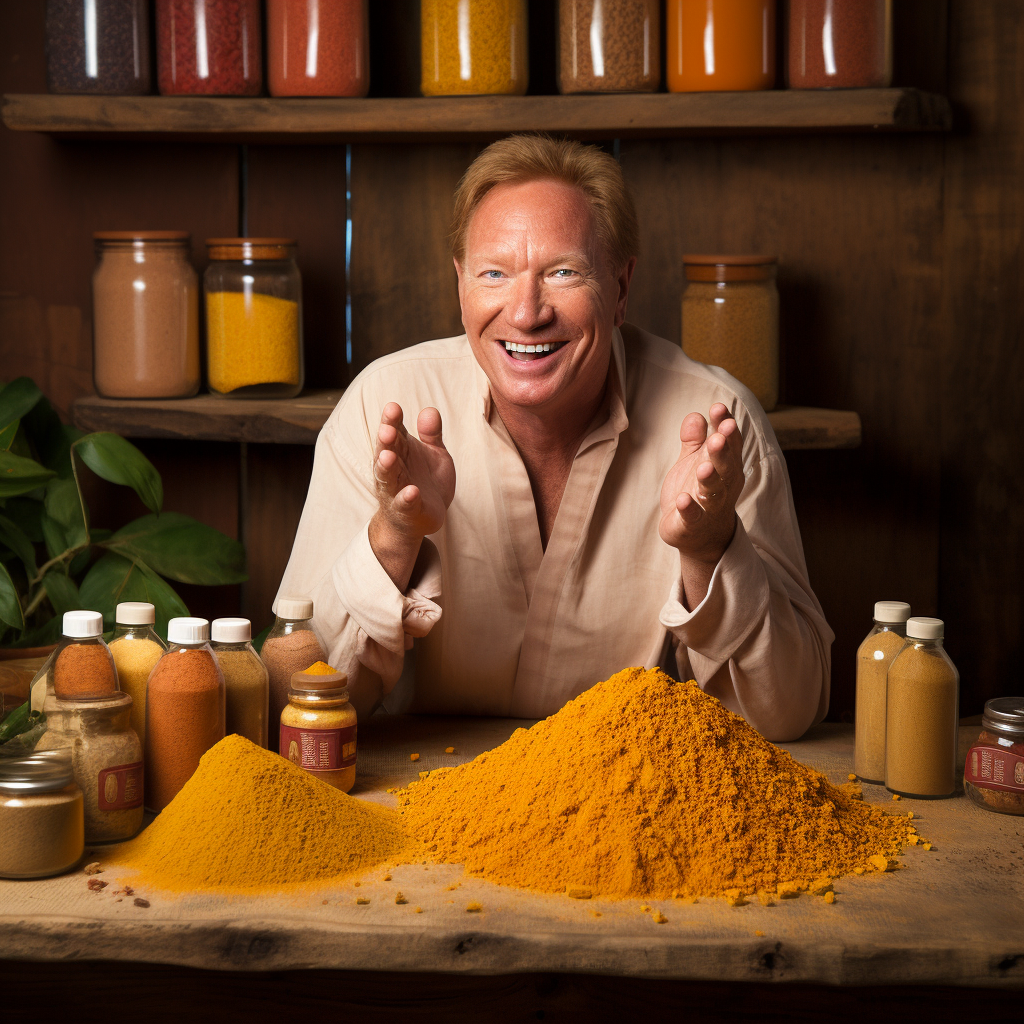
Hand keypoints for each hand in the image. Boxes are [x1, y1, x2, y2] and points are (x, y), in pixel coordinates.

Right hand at [369, 403, 455, 588]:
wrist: (422, 517)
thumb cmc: (425, 480)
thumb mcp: (434, 454)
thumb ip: (432, 435)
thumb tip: (430, 411)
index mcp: (401, 450)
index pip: (394, 431)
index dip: (392, 420)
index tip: (393, 407)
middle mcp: (394, 468)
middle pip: (386, 451)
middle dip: (386, 441)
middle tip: (387, 429)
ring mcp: (397, 489)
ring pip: (388, 477)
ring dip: (386, 467)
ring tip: (387, 457)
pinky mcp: (407, 510)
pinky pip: (405, 504)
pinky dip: (406, 498)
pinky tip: (411, 492)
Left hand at [660, 404, 743, 567]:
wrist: (699, 536)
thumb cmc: (698, 492)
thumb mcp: (694, 462)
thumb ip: (694, 440)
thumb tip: (695, 416)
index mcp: (726, 467)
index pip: (729, 443)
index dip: (725, 425)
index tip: (718, 408)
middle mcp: (722, 486)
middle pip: (726, 466)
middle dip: (723, 451)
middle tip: (719, 436)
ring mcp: (709, 506)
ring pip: (713, 491)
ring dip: (709, 479)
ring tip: (704, 467)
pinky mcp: (693, 525)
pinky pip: (693, 517)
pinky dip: (689, 509)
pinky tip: (683, 499)